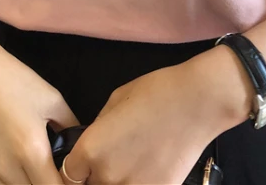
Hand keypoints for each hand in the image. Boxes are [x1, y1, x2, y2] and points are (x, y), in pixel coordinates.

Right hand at [0, 27, 78, 184]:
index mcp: (32, 151)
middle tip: (52, 171)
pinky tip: (10, 175)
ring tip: (32, 171)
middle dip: (46, 184)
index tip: (71, 177)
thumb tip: (81, 145)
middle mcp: (7, 169)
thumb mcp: (51, 98)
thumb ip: (70, 125)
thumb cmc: (13, 80)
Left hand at [61, 47, 253, 184]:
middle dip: (96, 175)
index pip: (68, 175)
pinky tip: (151, 167)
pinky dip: (141, 181)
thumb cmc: (155, 91)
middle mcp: (107, 176)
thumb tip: (96, 140)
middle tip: (115, 157)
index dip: (76, 168)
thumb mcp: (116, 100)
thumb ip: (99, 127)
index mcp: (91, 150)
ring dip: (117, 180)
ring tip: (133, 161)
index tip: (86, 163)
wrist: (197, 101)